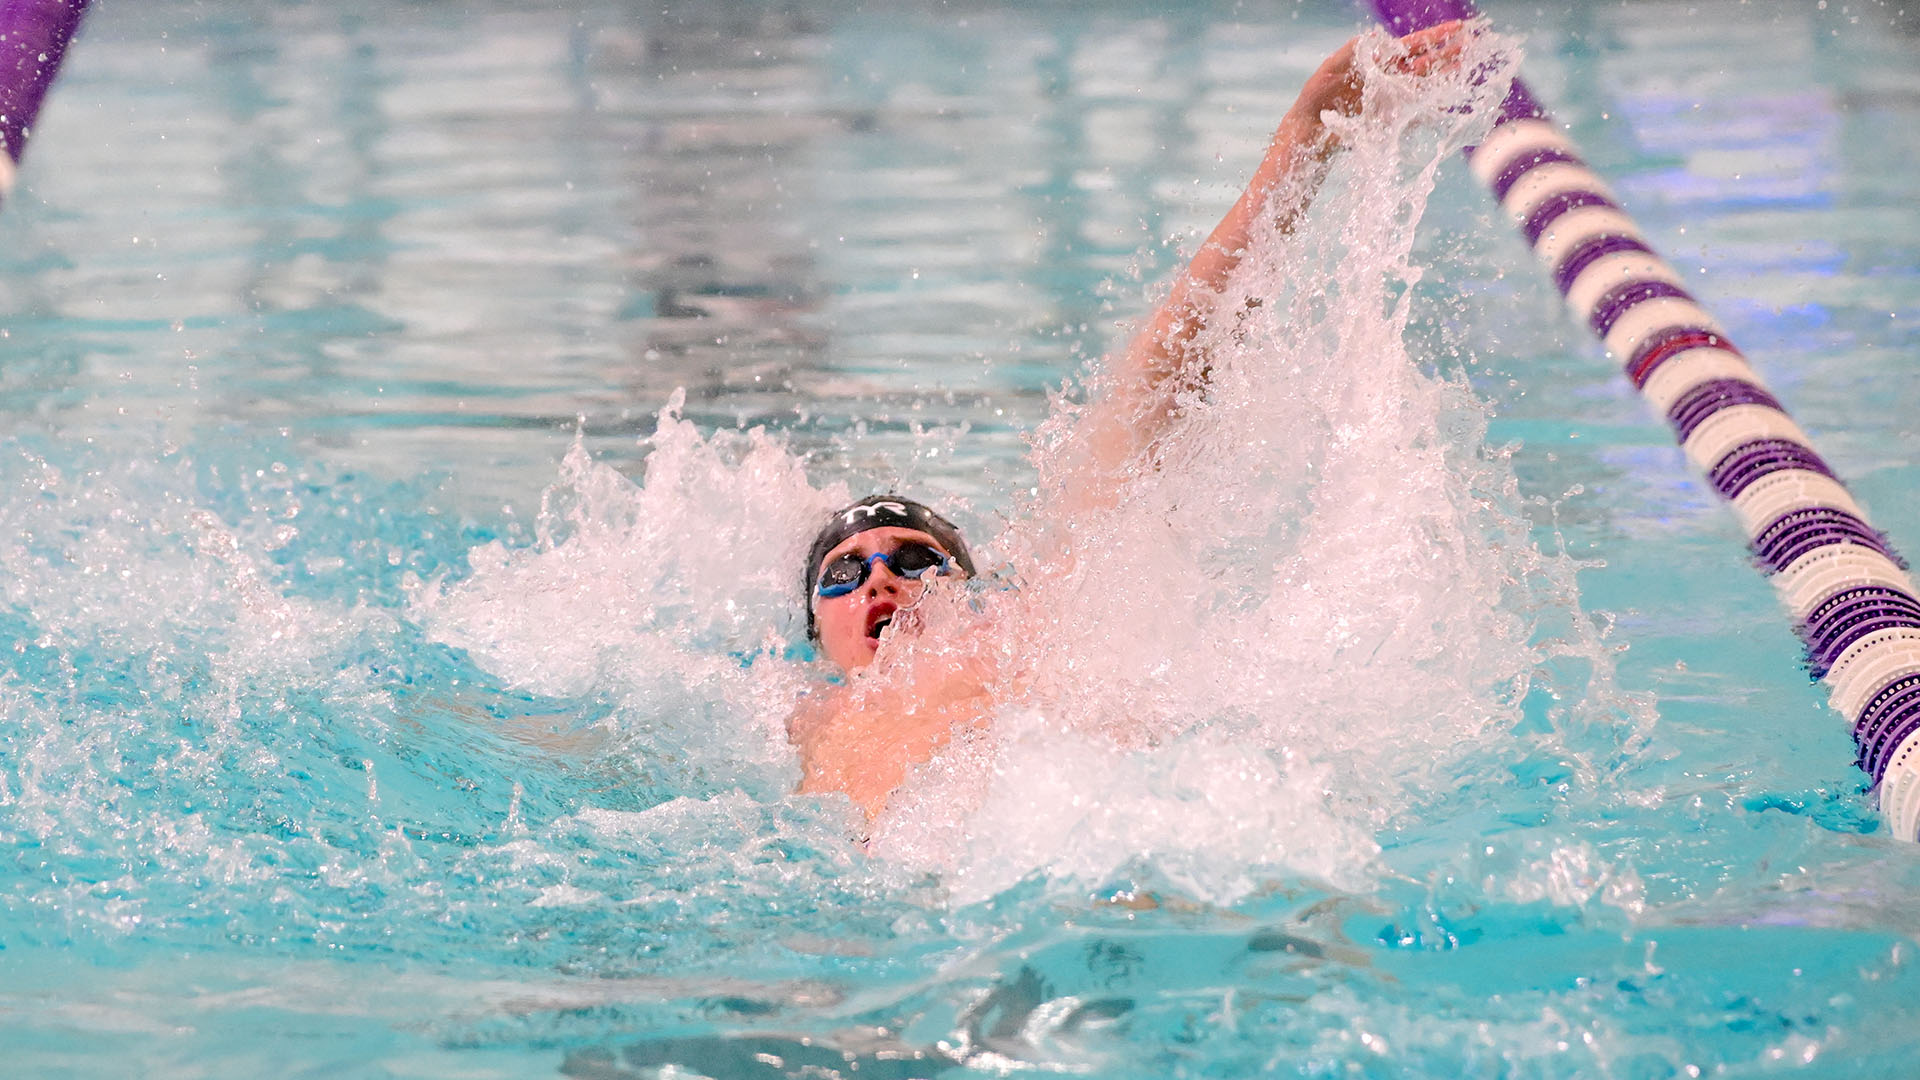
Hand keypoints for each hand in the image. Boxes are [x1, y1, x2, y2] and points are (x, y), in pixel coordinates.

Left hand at [1289, 19, 1472, 126]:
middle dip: (1449, 52)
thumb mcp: (1331, 66)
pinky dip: (1430, 109)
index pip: (1412, 45)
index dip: (1435, 36)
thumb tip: (1376, 36)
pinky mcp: (1390, 120)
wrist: (1309, 127)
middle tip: (1472, 42)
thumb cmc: (1317, 94)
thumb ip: (1354, 51)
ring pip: (1425, 85)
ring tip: (1465, 66)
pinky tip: (1446, 103)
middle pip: (1426, 62)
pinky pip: (1415, 114)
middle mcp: (1390, 78)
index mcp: (1380, 61)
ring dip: (1445, 76)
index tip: (1458, 27)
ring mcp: (1392, 99)